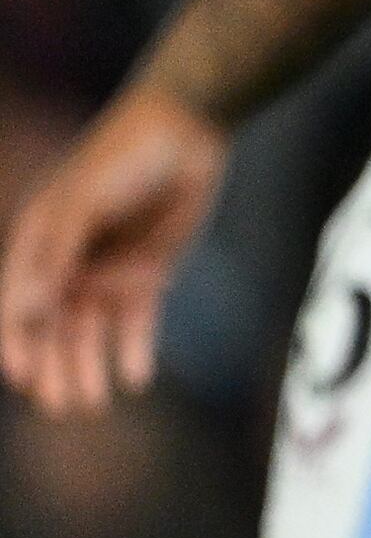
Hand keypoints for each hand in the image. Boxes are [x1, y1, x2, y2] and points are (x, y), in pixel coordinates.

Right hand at [0, 87, 225, 414]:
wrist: (187, 130)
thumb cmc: (122, 157)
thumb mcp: (83, 200)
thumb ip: (55, 251)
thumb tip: (24, 306)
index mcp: (37, 244)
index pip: (18, 306)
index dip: (17, 343)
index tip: (22, 378)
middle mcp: (67, 264)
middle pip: (53, 329)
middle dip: (54, 368)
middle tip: (63, 408)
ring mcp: (105, 270)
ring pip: (90, 332)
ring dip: (90, 367)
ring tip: (96, 404)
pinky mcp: (147, 272)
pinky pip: (136, 321)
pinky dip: (134, 349)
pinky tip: (137, 378)